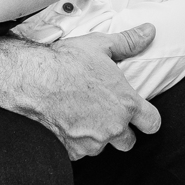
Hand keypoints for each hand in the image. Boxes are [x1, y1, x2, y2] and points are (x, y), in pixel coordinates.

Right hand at [13, 24, 160, 158]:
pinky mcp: (71, 152)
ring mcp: (91, 143)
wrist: (33, 81)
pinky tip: (65, 122)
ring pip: (101, 146)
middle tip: (107, 114)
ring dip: (96, 136)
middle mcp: (112, 128)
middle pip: (129, 142)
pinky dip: (74, 141)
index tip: (142, 116)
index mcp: (126, 104)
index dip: (148, 120)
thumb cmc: (66, 63)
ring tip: (82, 114)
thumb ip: (129, 42)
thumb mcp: (101, 46)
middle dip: (121, 132)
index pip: (152, 123)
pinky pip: (79, 151)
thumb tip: (148, 32)